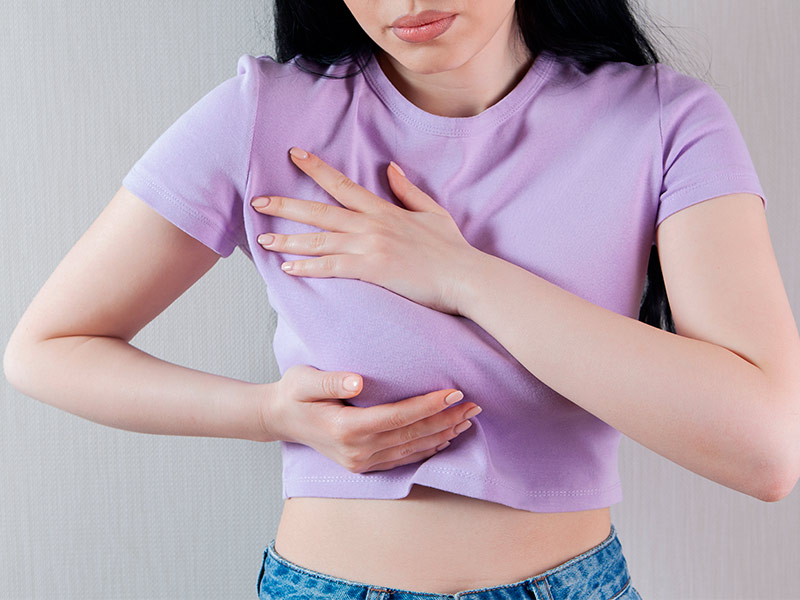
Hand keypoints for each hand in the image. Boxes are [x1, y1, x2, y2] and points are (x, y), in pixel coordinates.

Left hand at [250, 147, 479, 314]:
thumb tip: (390, 167)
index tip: (294, 155)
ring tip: (263, 240)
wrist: (465, 277)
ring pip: (320, 240)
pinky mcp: (373, 270)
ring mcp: (371, 247)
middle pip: (320, 211)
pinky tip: (288, 268)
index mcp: (384, 210)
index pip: (342, 184)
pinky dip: (309, 267)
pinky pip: (333, 267)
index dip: (316, 168)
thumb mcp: (432, 212)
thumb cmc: (452, 250)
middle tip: (258, 201)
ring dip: (289, 240)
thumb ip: (407, 190)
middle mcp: (372, 225)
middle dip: (286, 205)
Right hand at [268, 364, 481, 472]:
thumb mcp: (304, 380)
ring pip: (412, 449)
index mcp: (346, 429)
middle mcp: (357, 451)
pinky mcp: (364, 465)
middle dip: (446, 419)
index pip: (398, 416)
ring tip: (468, 418)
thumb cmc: (294, 393)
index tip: (454, 391)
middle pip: (412, 435)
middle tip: (474, 404)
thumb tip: (357, 380)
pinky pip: (403, 459)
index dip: (429, 405)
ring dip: (443, 435)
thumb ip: (330, 380)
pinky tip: (444, 438)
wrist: (279, 418)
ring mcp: (361, 462)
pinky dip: (427, 448)